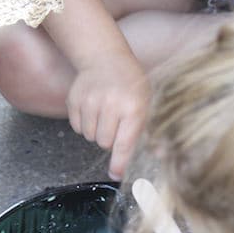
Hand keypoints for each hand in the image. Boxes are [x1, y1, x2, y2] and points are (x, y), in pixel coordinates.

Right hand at [67, 50, 149, 179]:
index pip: (124, 144)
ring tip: (105, 113)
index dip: (120, 163)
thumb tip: (159, 155)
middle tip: (115, 124)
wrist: (106, 58)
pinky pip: (77, 127)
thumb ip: (149, 130)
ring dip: (97, 131)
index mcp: (133, 107)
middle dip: (109, 139)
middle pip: (104, 143)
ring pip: (89, 136)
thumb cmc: (131, 85)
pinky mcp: (74, 99)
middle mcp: (110, 104)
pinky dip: (85, 124)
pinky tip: (93, 109)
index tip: (116, 174)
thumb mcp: (146, 103)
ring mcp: (90, 101)